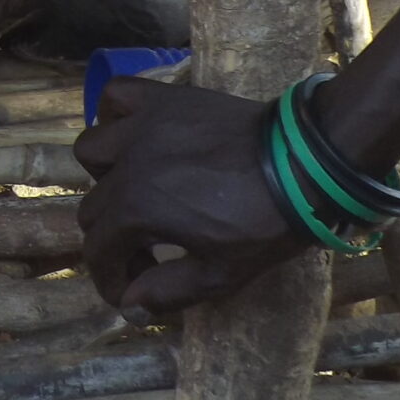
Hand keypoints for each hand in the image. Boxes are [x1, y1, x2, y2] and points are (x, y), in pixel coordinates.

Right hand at [73, 77, 310, 316]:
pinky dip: (115, 115)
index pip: (99, 252)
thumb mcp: (221, 273)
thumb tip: (129, 304)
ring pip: (92, 150)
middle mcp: (127, 164)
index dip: (112, 280)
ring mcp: (143, 126)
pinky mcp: (164, 99)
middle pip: (93, 208)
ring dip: (104, 176)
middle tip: (148, 251)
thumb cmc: (266, 223)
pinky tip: (135, 135)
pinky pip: (117, 95)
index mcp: (136, 210)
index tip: (131, 291)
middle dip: (113, 239)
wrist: (307, 165)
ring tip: (136, 188)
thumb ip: (167, 292)